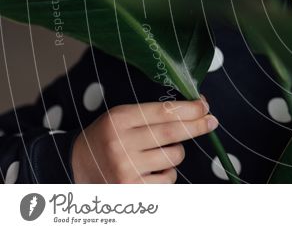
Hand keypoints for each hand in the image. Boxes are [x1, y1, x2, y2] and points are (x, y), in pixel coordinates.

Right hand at [71, 95, 217, 182]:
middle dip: (197, 126)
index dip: (190, 109)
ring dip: (176, 153)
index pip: (164, 111)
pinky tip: (150, 171)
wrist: (74, 169)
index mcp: (119, 119)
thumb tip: (198, 107)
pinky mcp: (132, 190)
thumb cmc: (108, 139)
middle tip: (212, 121)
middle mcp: (120, 144)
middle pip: (173, 133)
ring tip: (156, 154)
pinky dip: (167, 174)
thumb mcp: (123, 118)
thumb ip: (155, 113)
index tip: (205, 106)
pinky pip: (168, 178)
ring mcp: (125, 169)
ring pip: (174, 156)